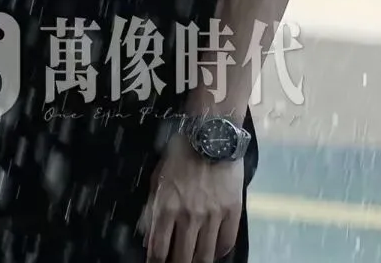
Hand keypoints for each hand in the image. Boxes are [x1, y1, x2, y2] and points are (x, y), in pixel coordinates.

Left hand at [138, 135, 243, 262]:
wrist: (212, 132)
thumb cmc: (181, 152)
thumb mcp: (158, 177)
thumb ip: (152, 208)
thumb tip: (148, 238)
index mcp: (167, 207)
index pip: (159, 250)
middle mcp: (189, 216)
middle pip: (182, 258)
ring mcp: (213, 215)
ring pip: (205, 256)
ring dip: (198, 262)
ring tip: (194, 262)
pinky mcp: (232, 210)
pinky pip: (226, 242)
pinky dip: (219, 252)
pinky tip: (214, 252)